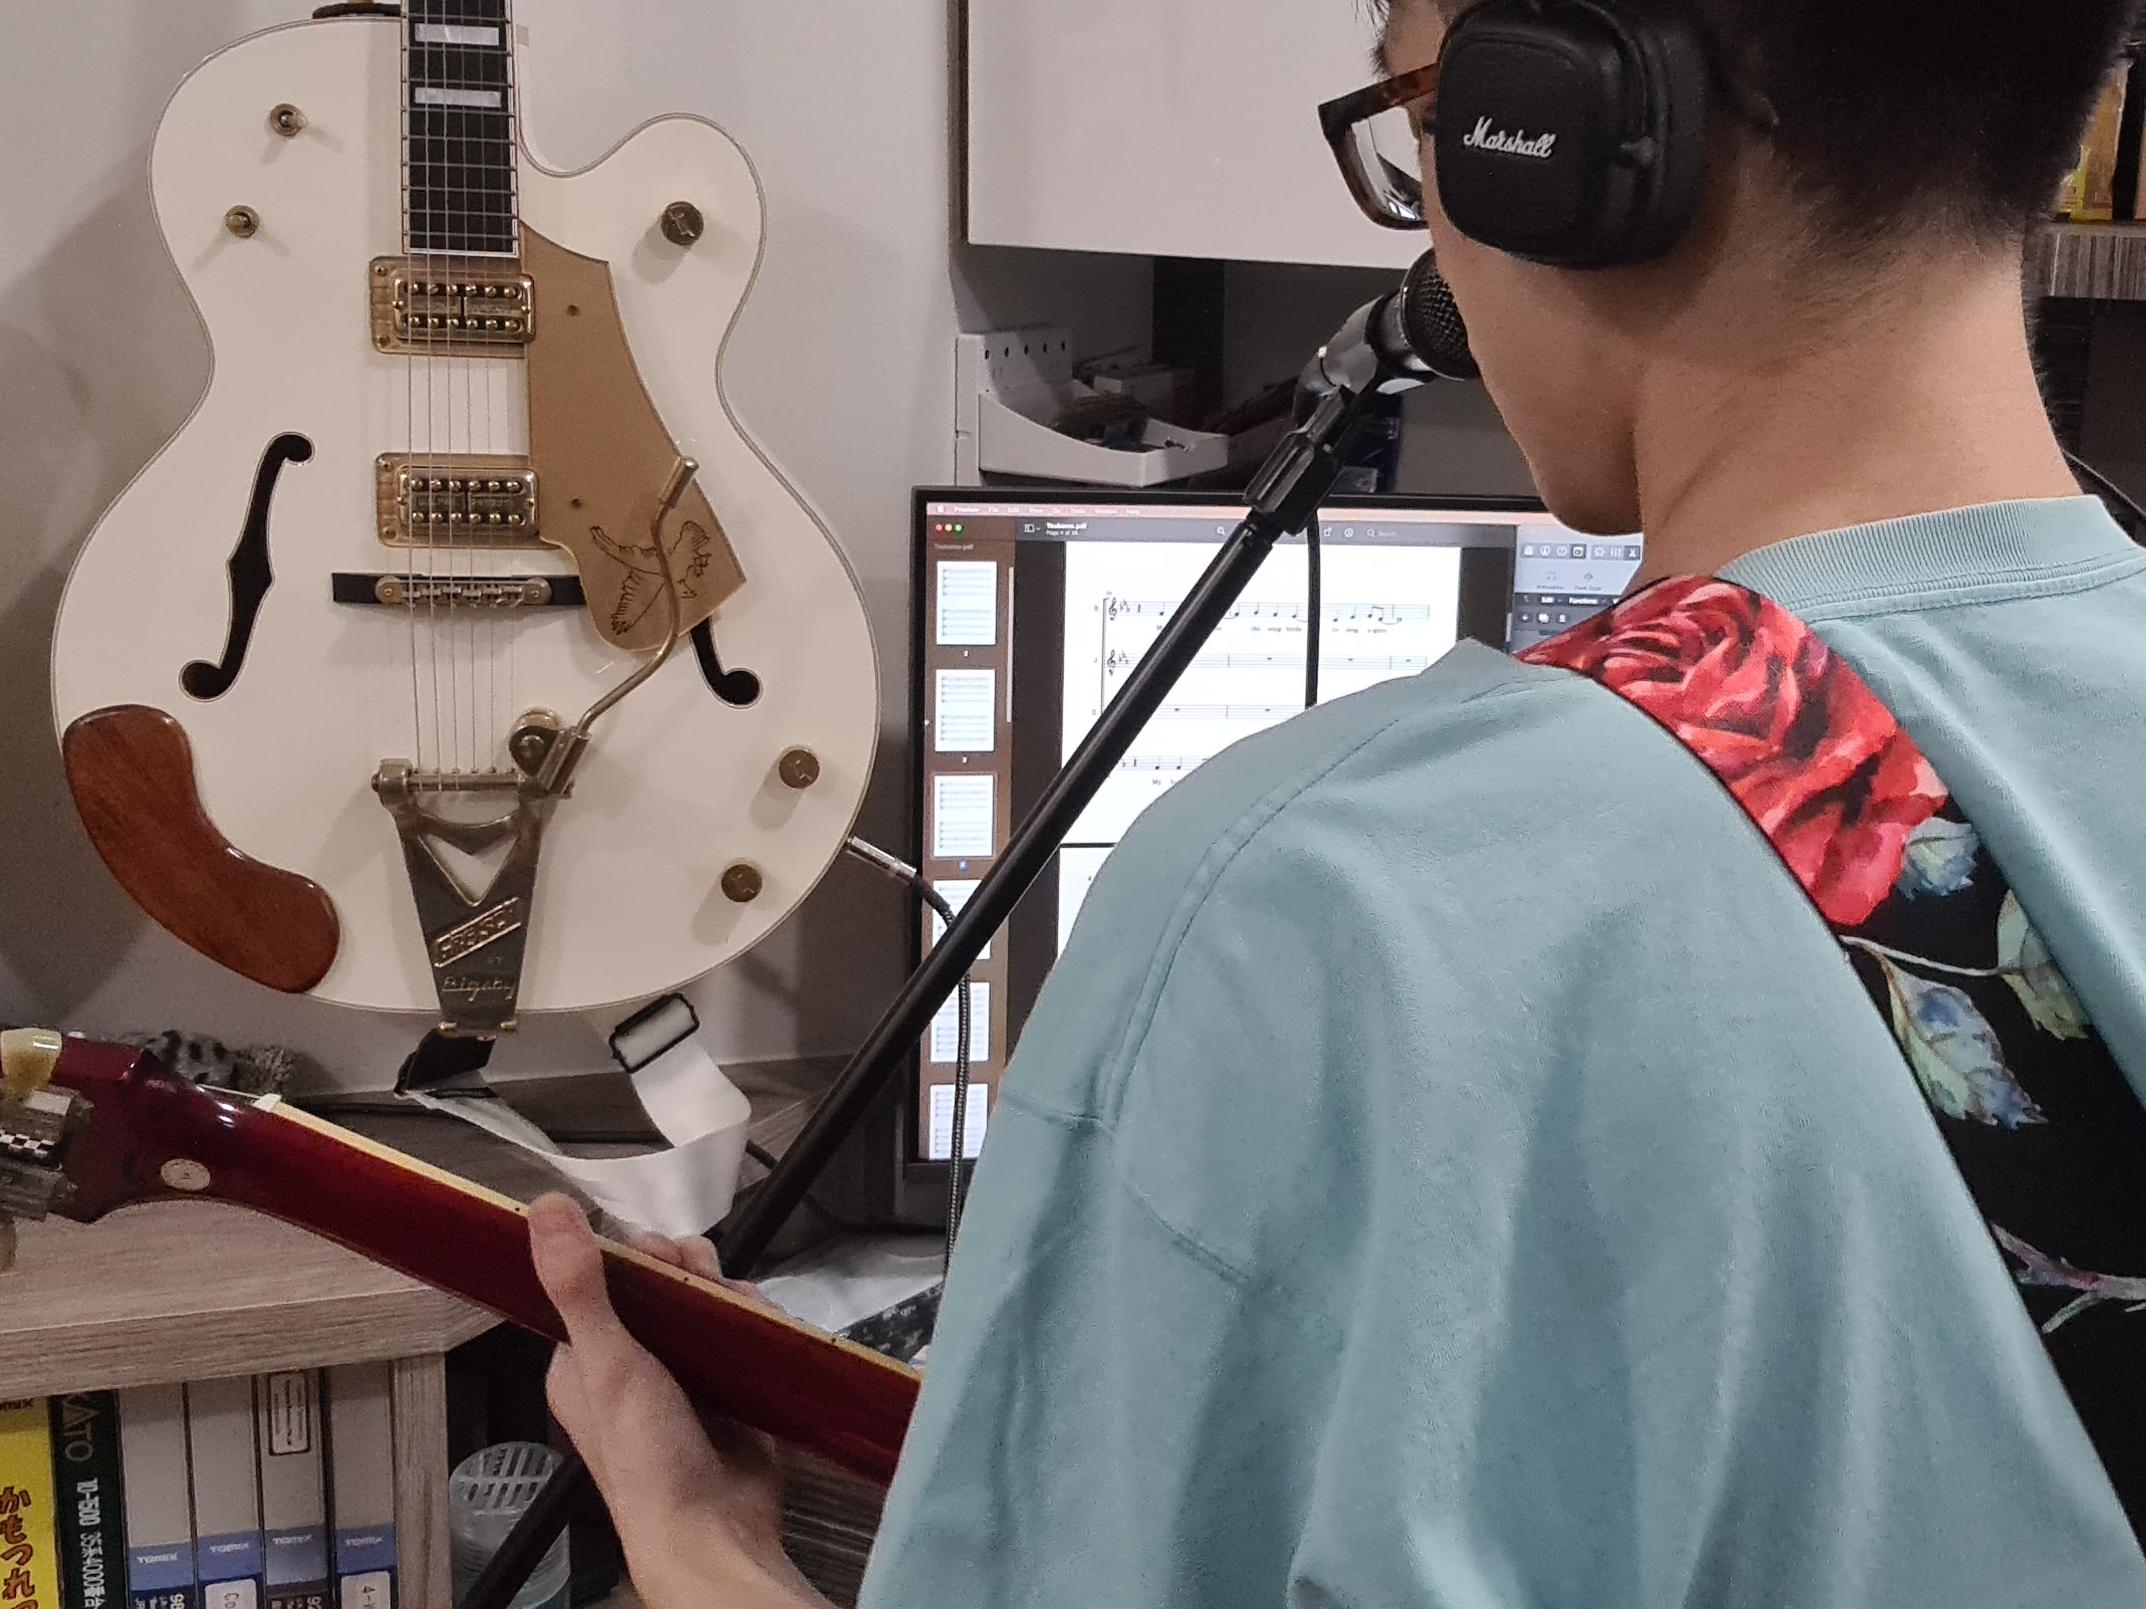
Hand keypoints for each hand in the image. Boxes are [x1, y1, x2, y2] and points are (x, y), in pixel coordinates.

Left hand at [526, 1194, 829, 1608]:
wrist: (712, 1530)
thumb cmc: (646, 1457)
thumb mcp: (606, 1360)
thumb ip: (577, 1284)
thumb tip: (545, 1208)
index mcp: (584, 1362)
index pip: (603, 1283)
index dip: (632, 1257)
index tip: (657, 1251)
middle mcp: (631, 1367)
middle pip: (659, 1288)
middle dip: (686, 1270)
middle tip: (701, 1275)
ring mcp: (683, 1379)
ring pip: (702, 1306)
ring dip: (722, 1291)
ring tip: (736, 1300)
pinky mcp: (728, 1391)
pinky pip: (739, 1336)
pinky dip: (751, 1320)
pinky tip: (758, 1320)